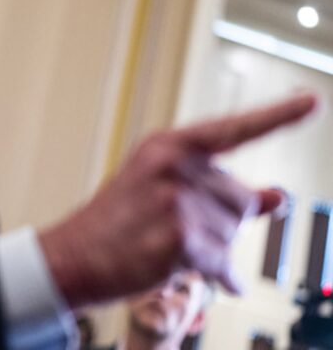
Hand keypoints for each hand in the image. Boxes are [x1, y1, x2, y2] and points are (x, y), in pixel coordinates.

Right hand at [39, 93, 316, 306]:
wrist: (73, 256)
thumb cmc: (115, 222)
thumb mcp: (160, 190)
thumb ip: (218, 188)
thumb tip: (279, 196)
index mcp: (166, 147)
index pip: (231, 130)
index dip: (276, 116)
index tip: (310, 102)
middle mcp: (173, 167)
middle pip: (242, 198)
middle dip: (225, 221)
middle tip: (183, 230)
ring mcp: (176, 202)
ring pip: (234, 233)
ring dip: (215, 250)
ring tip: (174, 249)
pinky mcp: (179, 239)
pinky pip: (224, 263)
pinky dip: (223, 276)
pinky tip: (219, 279)